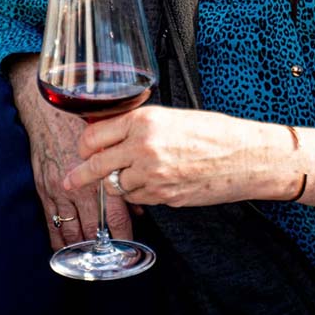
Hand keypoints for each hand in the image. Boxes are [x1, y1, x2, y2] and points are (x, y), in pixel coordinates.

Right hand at [8, 55, 133, 247]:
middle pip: (93, 228)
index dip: (123, 233)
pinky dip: (60, 240)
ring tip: (91, 258)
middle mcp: (79, 187)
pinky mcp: (44, 190)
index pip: (114, 215)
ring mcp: (59, 191)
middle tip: (112, 257)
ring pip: (72, 230)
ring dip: (82, 246)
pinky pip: (51, 223)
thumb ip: (126, 169)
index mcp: (100, 174)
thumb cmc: (83, 121)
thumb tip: (138, 200)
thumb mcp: (113, 139)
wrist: (48, 110)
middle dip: (103, 245)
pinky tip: (67, 250)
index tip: (130, 244)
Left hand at [63, 106, 300, 206]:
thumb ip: (141, 126)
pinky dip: (140, 193)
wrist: (246, 156)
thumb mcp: (174, 117)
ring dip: (119, 182)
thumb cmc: (215, 131)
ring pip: (117, 185)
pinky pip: (139, 198)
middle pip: (96, 165)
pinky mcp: (163, 196)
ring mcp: (152, 175)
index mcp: (145, 120)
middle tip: (68, 180)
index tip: (82, 150)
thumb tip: (112, 136)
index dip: (85, 145)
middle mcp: (143, 147)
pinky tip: (156, 182)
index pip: (95, 136)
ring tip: (135, 174)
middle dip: (79, 175)